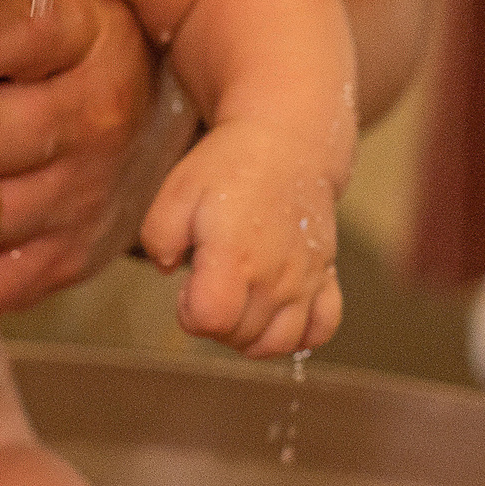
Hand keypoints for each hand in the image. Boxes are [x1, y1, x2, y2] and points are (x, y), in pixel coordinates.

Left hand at [138, 122, 341, 358]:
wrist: (286, 142)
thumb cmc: (227, 166)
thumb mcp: (175, 192)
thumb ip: (159, 238)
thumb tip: (168, 270)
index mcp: (234, 254)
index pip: (211, 320)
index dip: (189, 315)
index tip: (187, 288)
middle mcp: (274, 274)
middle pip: (241, 336)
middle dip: (214, 323)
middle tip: (208, 287)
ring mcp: (304, 278)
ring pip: (281, 343)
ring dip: (251, 338)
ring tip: (237, 307)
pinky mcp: (325, 275)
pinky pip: (322, 328)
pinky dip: (301, 335)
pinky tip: (277, 316)